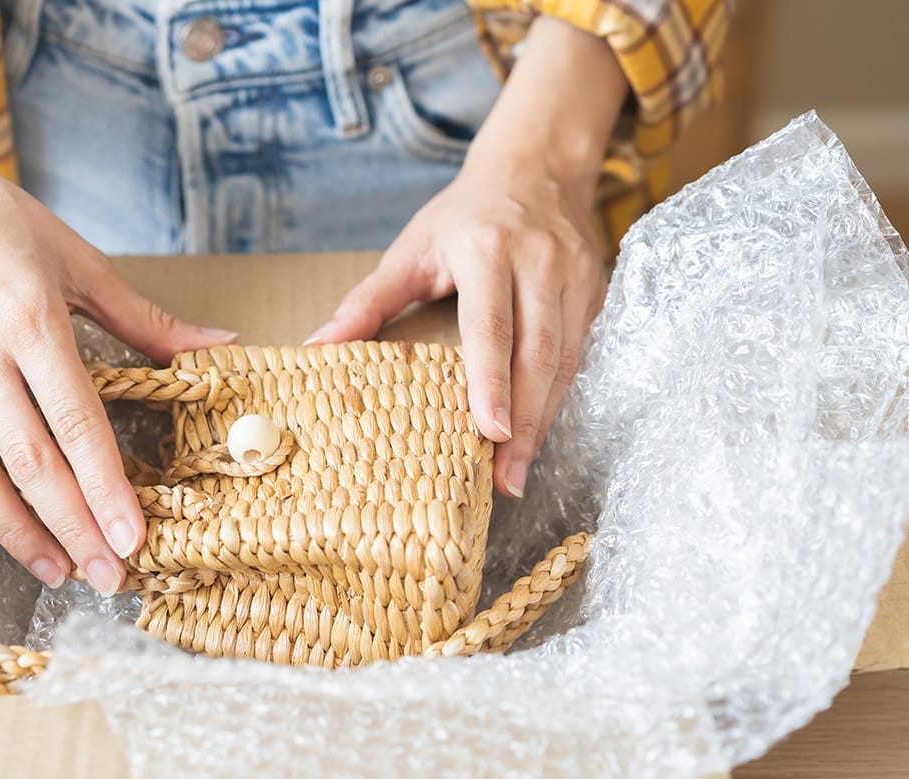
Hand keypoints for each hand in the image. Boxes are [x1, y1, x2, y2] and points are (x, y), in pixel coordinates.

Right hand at [0, 26, 232, 592]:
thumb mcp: (79, 261)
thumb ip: (145, 319)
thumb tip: (218, 349)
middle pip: (30, 463)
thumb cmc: (0, 218)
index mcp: (32, 321)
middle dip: (73, 528)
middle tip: (107, 577)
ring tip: (54, 571)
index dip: (106, 489)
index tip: (134, 539)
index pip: (78, 425)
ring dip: (16, 531)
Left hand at [306, 156, 603, 496]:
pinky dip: (556, 399)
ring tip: (517, 473)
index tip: (488, 432)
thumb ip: (366, 302)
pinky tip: (535, 434)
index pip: (492, 325)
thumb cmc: (462, 216)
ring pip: (564, 362)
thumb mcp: (409, 249)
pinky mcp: (594, 292)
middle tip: (505, 480)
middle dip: (522, 423)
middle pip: (537, 355)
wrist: (535, 168)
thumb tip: (314, 348)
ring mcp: (574, 275)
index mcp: (487, 248)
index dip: (491, 381)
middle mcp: (539, 260)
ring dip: (542, 422)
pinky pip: (578, 355)